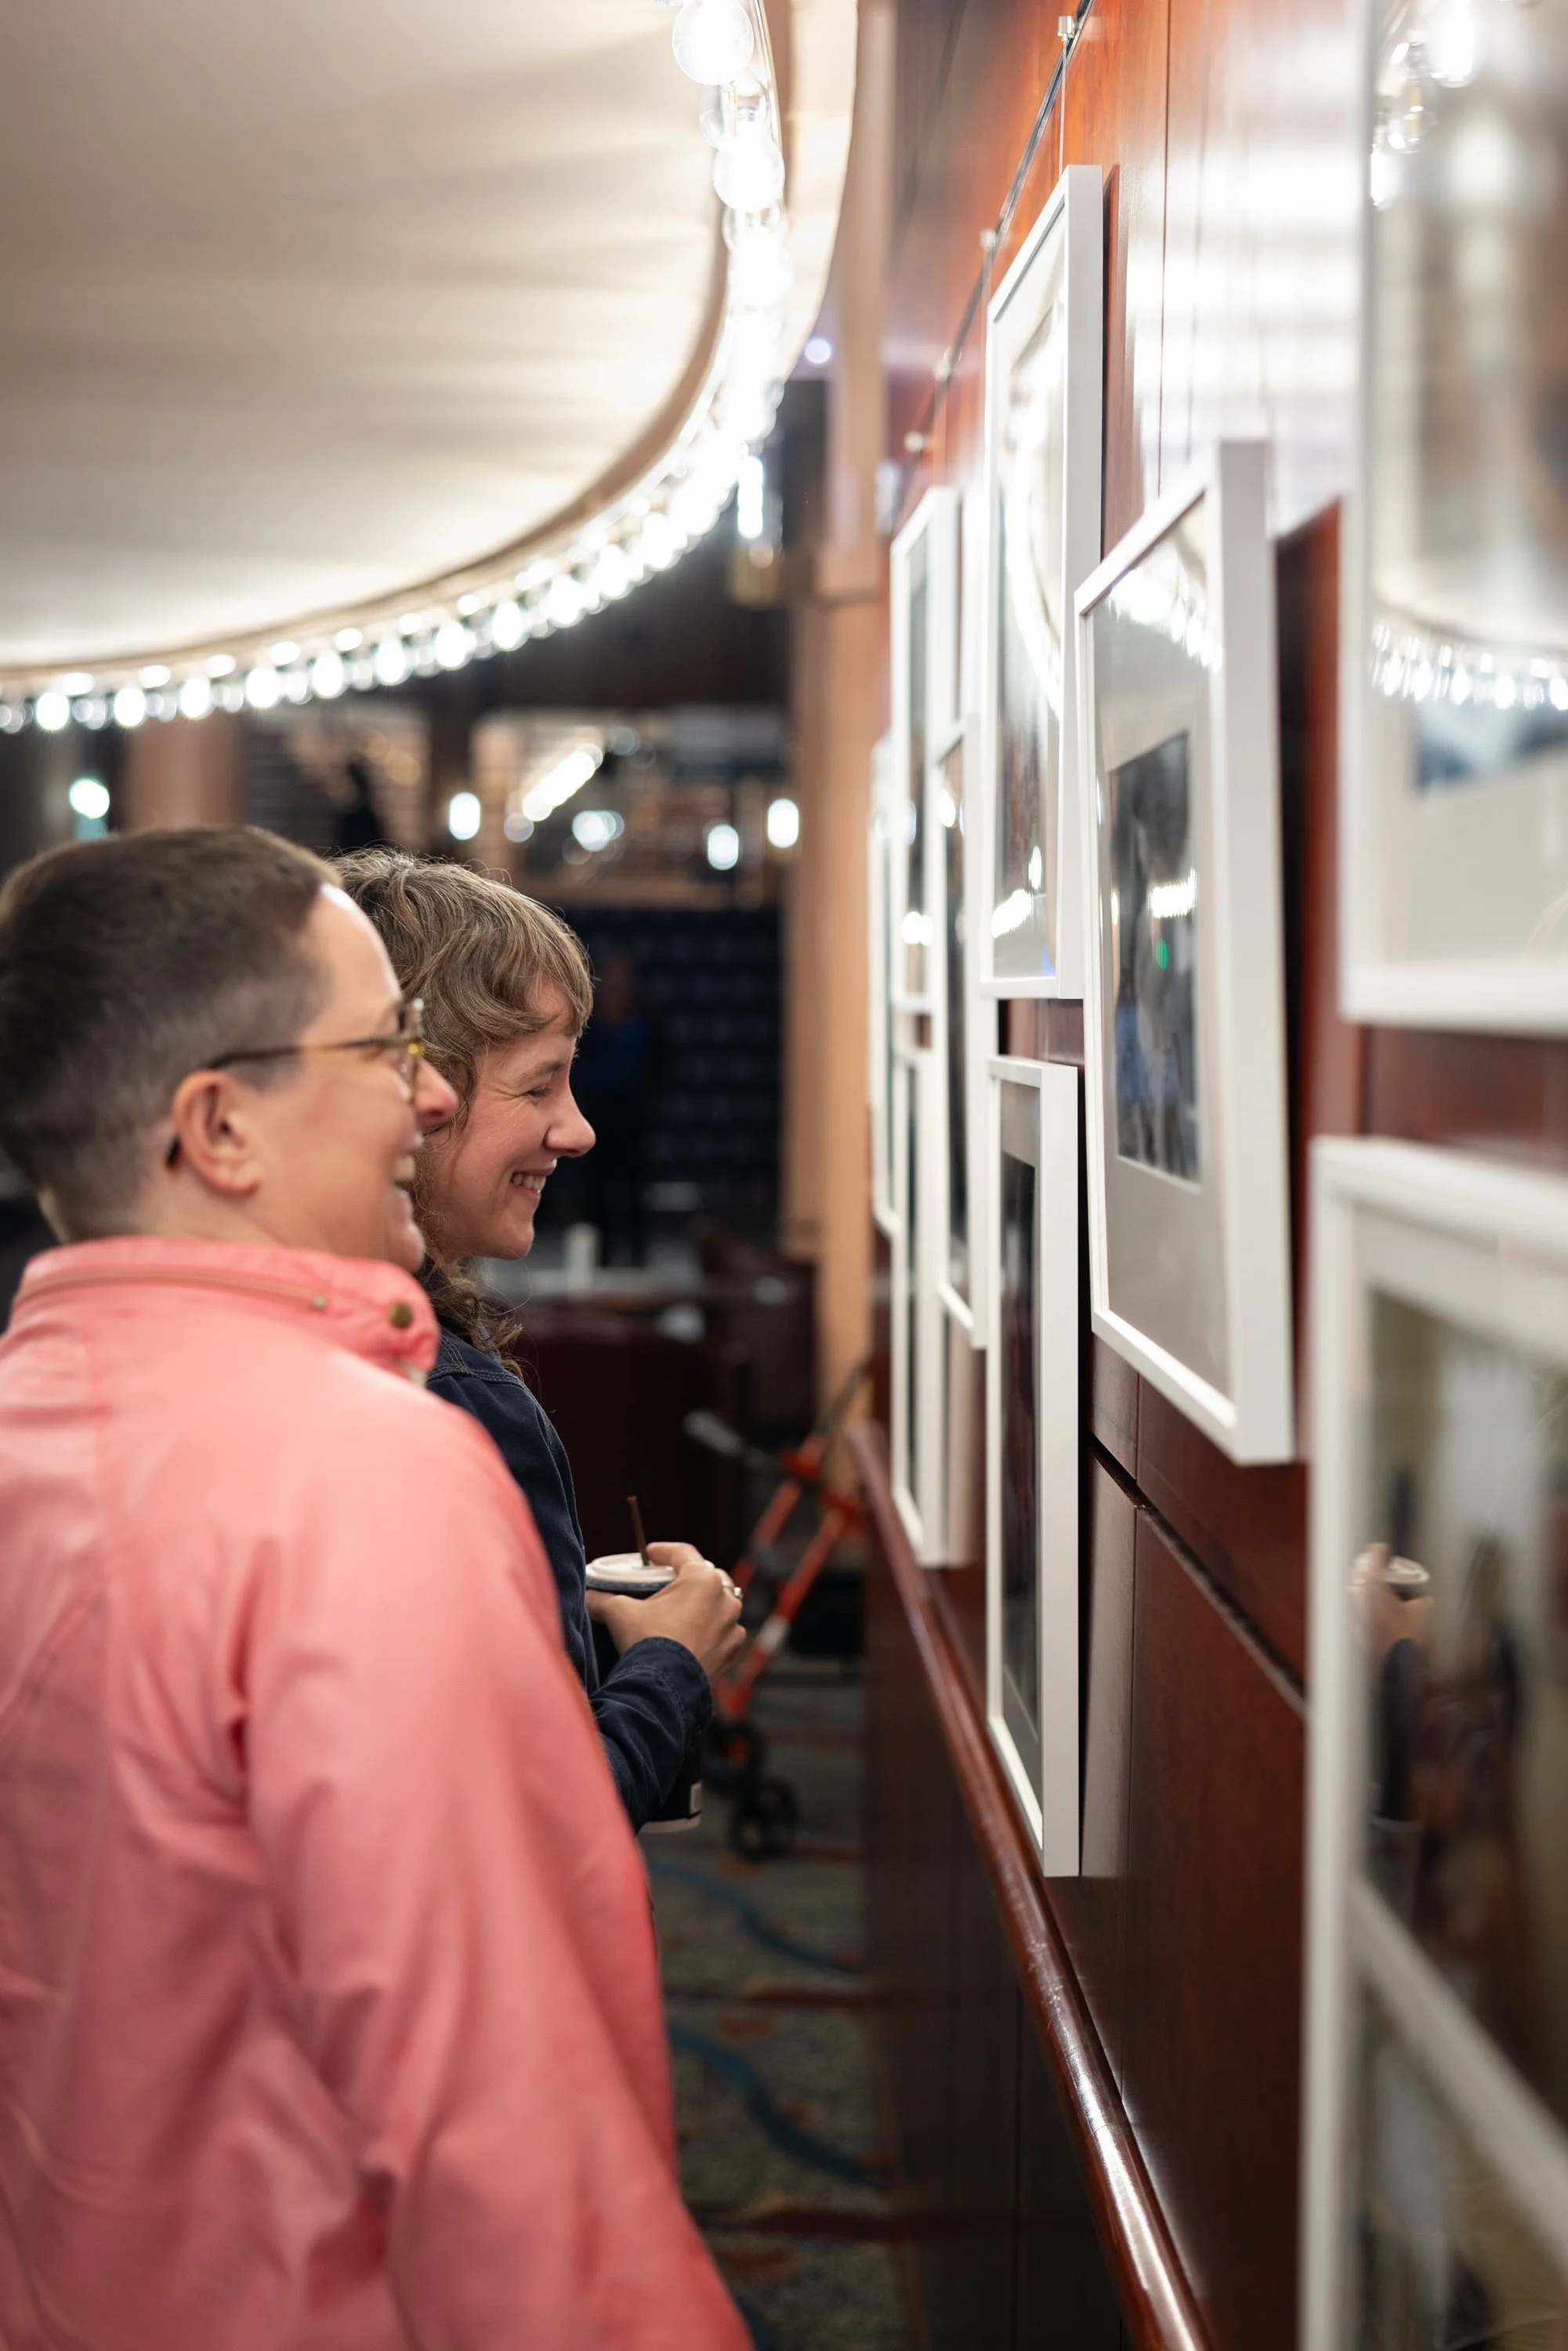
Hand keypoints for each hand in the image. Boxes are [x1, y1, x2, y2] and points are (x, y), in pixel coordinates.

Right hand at [586, 1542, 744, 1685]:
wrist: (664, 1689)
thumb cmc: (648, 1642)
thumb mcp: (620, 1612)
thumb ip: (604, 1599)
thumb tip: (590, 1598)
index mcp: (703, 1580)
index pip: (683, 1553)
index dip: (663, 1551)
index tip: (650, 1555)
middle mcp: (726, 1600)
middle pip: (706, 1577)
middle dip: (686, 1578)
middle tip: (666, 1583)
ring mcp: (732, 1628)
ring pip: (720, 1606)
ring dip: (703, 1605)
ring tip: (680, 1612)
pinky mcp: (731, 1652)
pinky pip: (723, 1633)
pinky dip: (710, 1631)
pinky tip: (693, 1636)